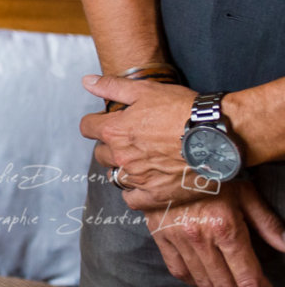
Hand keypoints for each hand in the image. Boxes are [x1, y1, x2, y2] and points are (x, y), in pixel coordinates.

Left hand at [81, 76, 201, 207]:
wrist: (218, 136)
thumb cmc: (183, 111)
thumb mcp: (145, 90)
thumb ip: (112, 87)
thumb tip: (87, 81)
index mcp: (115, 131)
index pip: (87, 127)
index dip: (96, 123)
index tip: (107, 122)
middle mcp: (122, 156)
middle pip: (101, 153)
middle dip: (110, 145)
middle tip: (130, 141)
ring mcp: (138, 178)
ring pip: (115, 176)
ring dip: (122, 168)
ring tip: (140, 161)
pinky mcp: (156, 196)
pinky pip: (132, 200)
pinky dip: (134, 193)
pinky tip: (143, 184)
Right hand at [143, 182, 284, 286]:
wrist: (168, 153)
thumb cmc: (211, 170)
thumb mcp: (244, 192)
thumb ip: (266, 223)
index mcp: (225, 228)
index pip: (248, 277)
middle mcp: (200, 237)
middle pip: (225, 284)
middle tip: (247, 285)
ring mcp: (178, 237)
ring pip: (202, 280)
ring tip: (229, 284)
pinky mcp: (161, 234)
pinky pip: (177, 269)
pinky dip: (191, 279)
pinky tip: (202, 278)